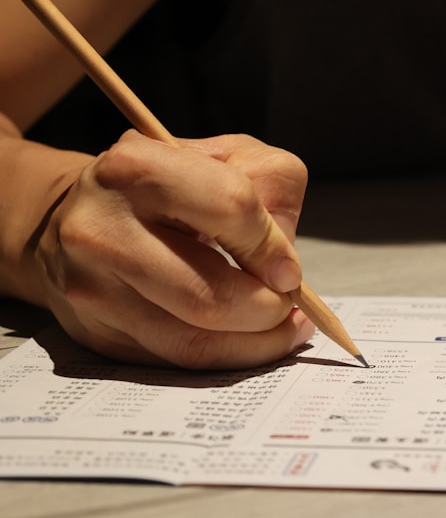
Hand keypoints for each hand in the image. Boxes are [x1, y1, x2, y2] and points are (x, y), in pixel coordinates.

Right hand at [33, 130, 313, 368]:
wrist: (83, 213)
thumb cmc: (171, 184)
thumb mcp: (228, 156)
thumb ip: (272, 187)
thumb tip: (284, 261)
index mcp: (137, 168)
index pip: (229, 207)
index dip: (272, 245)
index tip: (290, 269)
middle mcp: (102, 230)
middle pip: (209, 295)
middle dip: (268, 308)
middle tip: (290, 303)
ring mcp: (92, 289)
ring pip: (195, 342)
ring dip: (257, 343)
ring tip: (284, 326)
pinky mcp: (97, 334)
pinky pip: (178, 361)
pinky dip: (230, 356)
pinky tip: (253, 340)